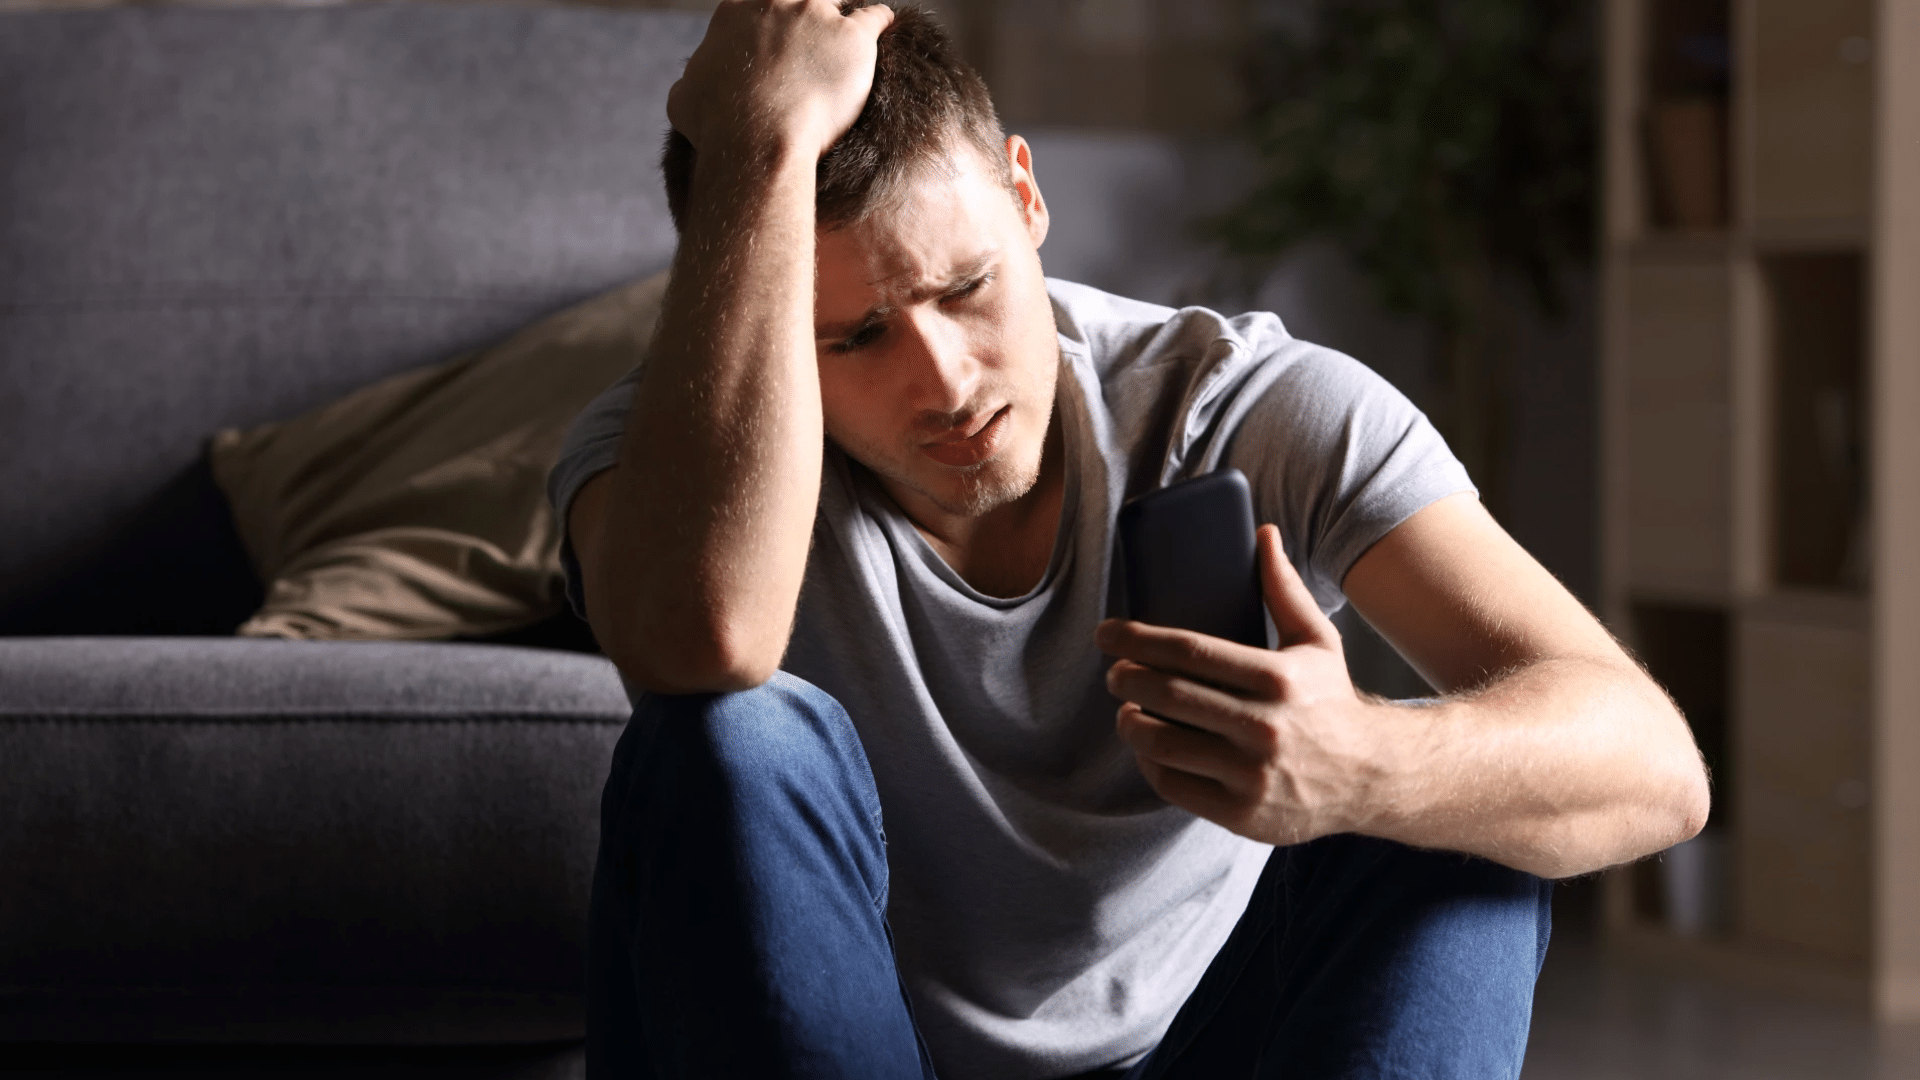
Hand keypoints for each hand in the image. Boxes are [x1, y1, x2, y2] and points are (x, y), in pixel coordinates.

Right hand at [667, 0, 894, 159]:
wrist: (757, 138)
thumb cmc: (717, 124)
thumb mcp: (684, 99)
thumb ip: (693, 81)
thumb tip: (691, 88)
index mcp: (736, 10)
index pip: (759, 3)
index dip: (769, 20)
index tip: (775, 36)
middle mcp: (777, 2)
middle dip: (805, 15)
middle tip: (814, 38)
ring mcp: (817, 15)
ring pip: (836, 2)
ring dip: (840, 19)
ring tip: (848, 37)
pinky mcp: (852, 38)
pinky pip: (875, 17)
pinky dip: (879, 21)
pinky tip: (883, 25)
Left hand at [1096, 524, 1392, 845]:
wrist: (1374, 777)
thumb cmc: (1333, 703)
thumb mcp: (1319, 641)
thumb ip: (1285, 589)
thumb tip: (1263, 533)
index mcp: (1278, 678)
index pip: (1189, 652)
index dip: (1137, 640)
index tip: (1108, 633)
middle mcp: (1265, 727)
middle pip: (1168, 696)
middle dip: (1127, 679)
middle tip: (1114, 671)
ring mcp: (1252, 775)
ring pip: (1163, 743)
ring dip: (1129, 723)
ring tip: (1125, 709)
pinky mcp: (1242, 813)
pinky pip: (1174, 784)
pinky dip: (1150, 763)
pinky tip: (1148, 747)